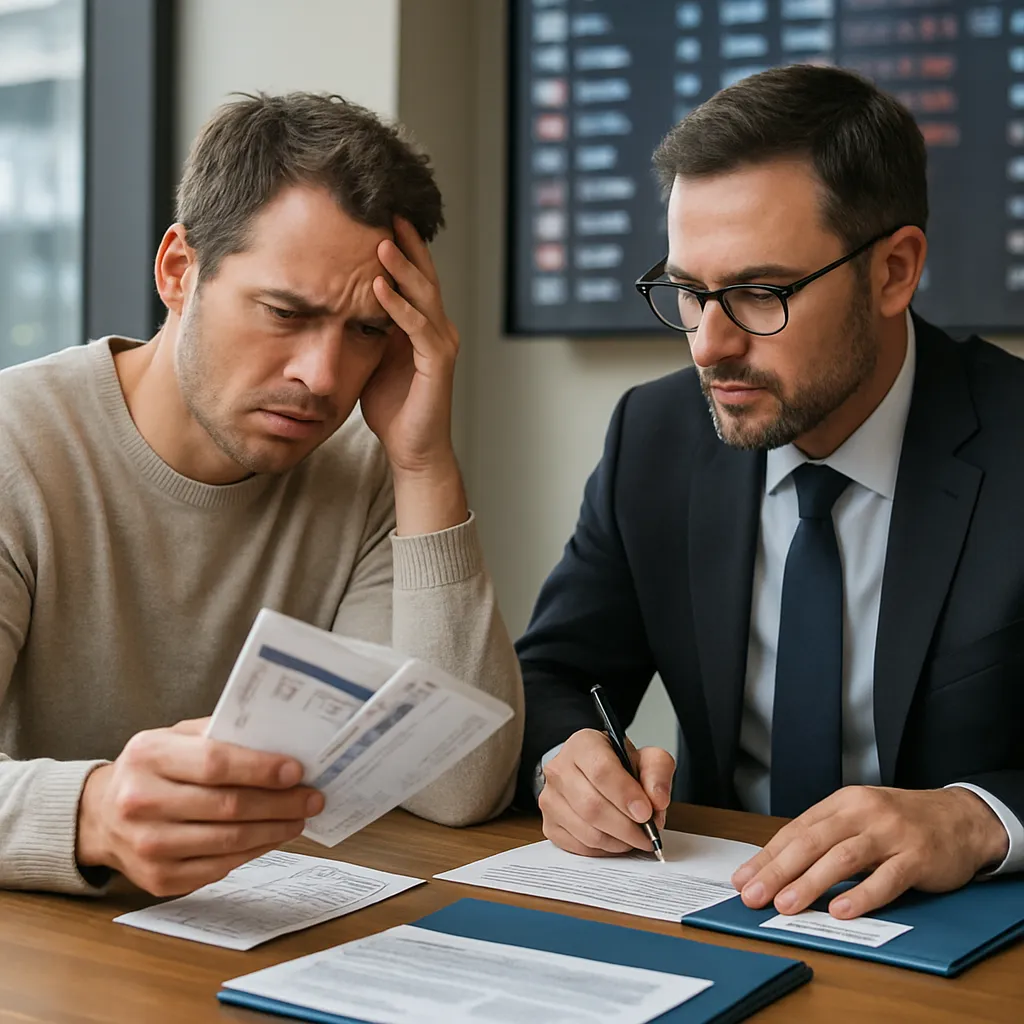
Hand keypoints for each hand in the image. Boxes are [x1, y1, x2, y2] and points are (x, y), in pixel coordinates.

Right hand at [75, 718, 324, 896]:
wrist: (100, 815)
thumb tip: (279, 741)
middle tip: (312, 797)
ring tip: (300, 817)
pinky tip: (271, 837)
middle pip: (227, 807)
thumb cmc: (152, 769)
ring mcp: (147, 846)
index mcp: (148, 756)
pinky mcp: (158, 880)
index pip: (214, 763)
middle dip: (280, 803)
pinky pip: (220, 868)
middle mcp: (140, 802)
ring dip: (274, 830)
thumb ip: (218, 735)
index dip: (260, 768)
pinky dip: (253, 852)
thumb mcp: (174, 737)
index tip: (296, 770)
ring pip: (229, 842)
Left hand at [360, 217, 467, 534]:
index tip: (376, 216)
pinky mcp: (438, 364)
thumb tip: (332, 301)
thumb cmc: (392, 407)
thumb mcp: (371, 358)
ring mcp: (441, 345)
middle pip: (423, 275)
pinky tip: (379, 288)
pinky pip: (418, 329)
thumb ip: (364, 328)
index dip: (398, 246)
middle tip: (385, 210)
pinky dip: (398, 307)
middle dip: (405, 243)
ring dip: (401, 268)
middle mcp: (438, 328)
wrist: (413, 449)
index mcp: (422, 325)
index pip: (412, 276)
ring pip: (424, 295)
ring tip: (380, 241)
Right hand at [538, 728, 674, 855]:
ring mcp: (550, 798)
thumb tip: (657, 800)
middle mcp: (559, 769)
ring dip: (618, 841)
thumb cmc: (619, 766)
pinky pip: (579, 847)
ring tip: (635, 837)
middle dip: (626, 827)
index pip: (601, 771)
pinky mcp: (549, 823)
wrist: (594, 773)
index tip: (646, 813)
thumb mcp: (646, 758)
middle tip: (647, 834)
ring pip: (586, 831)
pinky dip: (604, 850)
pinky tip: (616, 840)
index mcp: (583, 744)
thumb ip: (657, 772)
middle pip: (592, 806)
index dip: (625, 795)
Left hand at [732, 786, 1009, 919]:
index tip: (742, 879)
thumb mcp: (859, 819)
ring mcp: (891, 833)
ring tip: (786, 905)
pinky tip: (840, 910)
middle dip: (778, 870)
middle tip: (754, 895)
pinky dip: (861, 895)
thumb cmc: (901, 822)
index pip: (795, 830)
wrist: (963, 817)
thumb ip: (825, 838)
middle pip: (812, 842)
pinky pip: (886, 879)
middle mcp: (862, 813)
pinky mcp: (917, 856)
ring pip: (843, 858)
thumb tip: (779, 868)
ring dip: (811, 883)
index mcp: (842, 803)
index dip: (766, 856)